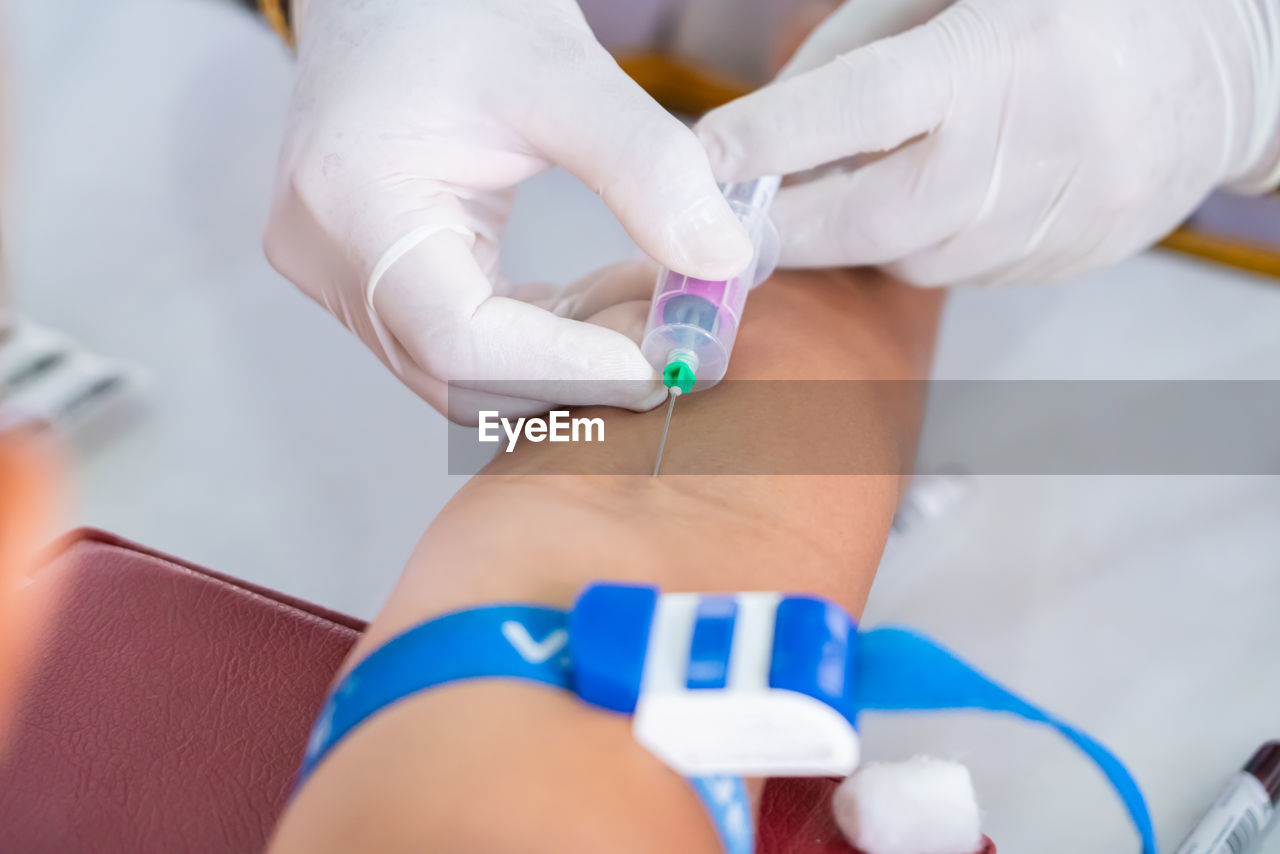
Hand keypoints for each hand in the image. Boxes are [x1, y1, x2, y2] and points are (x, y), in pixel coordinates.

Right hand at [265, 0, 753, 417]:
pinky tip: (621, 291)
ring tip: (658, 301)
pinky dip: (555, 331)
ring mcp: (352, 278)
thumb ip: (647, 168)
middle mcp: (334, 263)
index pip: (460, 342)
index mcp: (353, 209)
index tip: (664, 361)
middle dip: (581, 371)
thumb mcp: (562, 74)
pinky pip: (477, 338)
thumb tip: (722, 263)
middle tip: (678, 341)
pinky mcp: (390, 278)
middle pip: (464, 376)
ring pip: (475, 370)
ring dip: (576, 354)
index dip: (571, 368)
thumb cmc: (455, 6)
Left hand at [696, 0, 1279, 285]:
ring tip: (848, 188)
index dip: (772, 139)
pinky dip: (921, 244)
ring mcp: (1054, 221)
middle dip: (785, 228)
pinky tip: (935, 199)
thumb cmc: (1075, 2)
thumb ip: (854, 51)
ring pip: (907, 259)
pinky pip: (958, 272)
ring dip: (856, 236)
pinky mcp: (1066, 262)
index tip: (702, 159)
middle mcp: (1029, 151)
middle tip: (728, 222)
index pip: (861, 107)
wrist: (1224, 62)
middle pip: (867, 221)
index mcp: (1002, 56)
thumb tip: (764, 125)